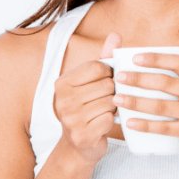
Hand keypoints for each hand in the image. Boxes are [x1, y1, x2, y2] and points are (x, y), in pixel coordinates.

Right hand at [54, 32, 121, 165]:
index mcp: (63, 82)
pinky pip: (110, 119)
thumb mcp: (93, 81)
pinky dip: (113, 121)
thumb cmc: (90, 107)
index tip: (108, 81)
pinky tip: (105, 123)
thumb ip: (104, 57)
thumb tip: (116, 34)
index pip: (98, 66)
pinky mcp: (81, 135)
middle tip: (108, 100)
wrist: (80, 145)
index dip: (111, 73)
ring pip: (110, 102)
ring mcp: (70, 119)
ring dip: (115, 107)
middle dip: (114, 92)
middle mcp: (62, 99)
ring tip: (107, 110)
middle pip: (107, 84)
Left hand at [113, 53, 178, 162]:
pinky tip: (131, 123)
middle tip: (119, 77)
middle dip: (138, 78)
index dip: (155, 58)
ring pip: (161, 105)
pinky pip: (165, 127)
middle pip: (165, 82)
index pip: (178, 62)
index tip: (136, 57)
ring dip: (136, 101)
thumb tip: (163, 70)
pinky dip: (146, 125)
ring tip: (118, 99)